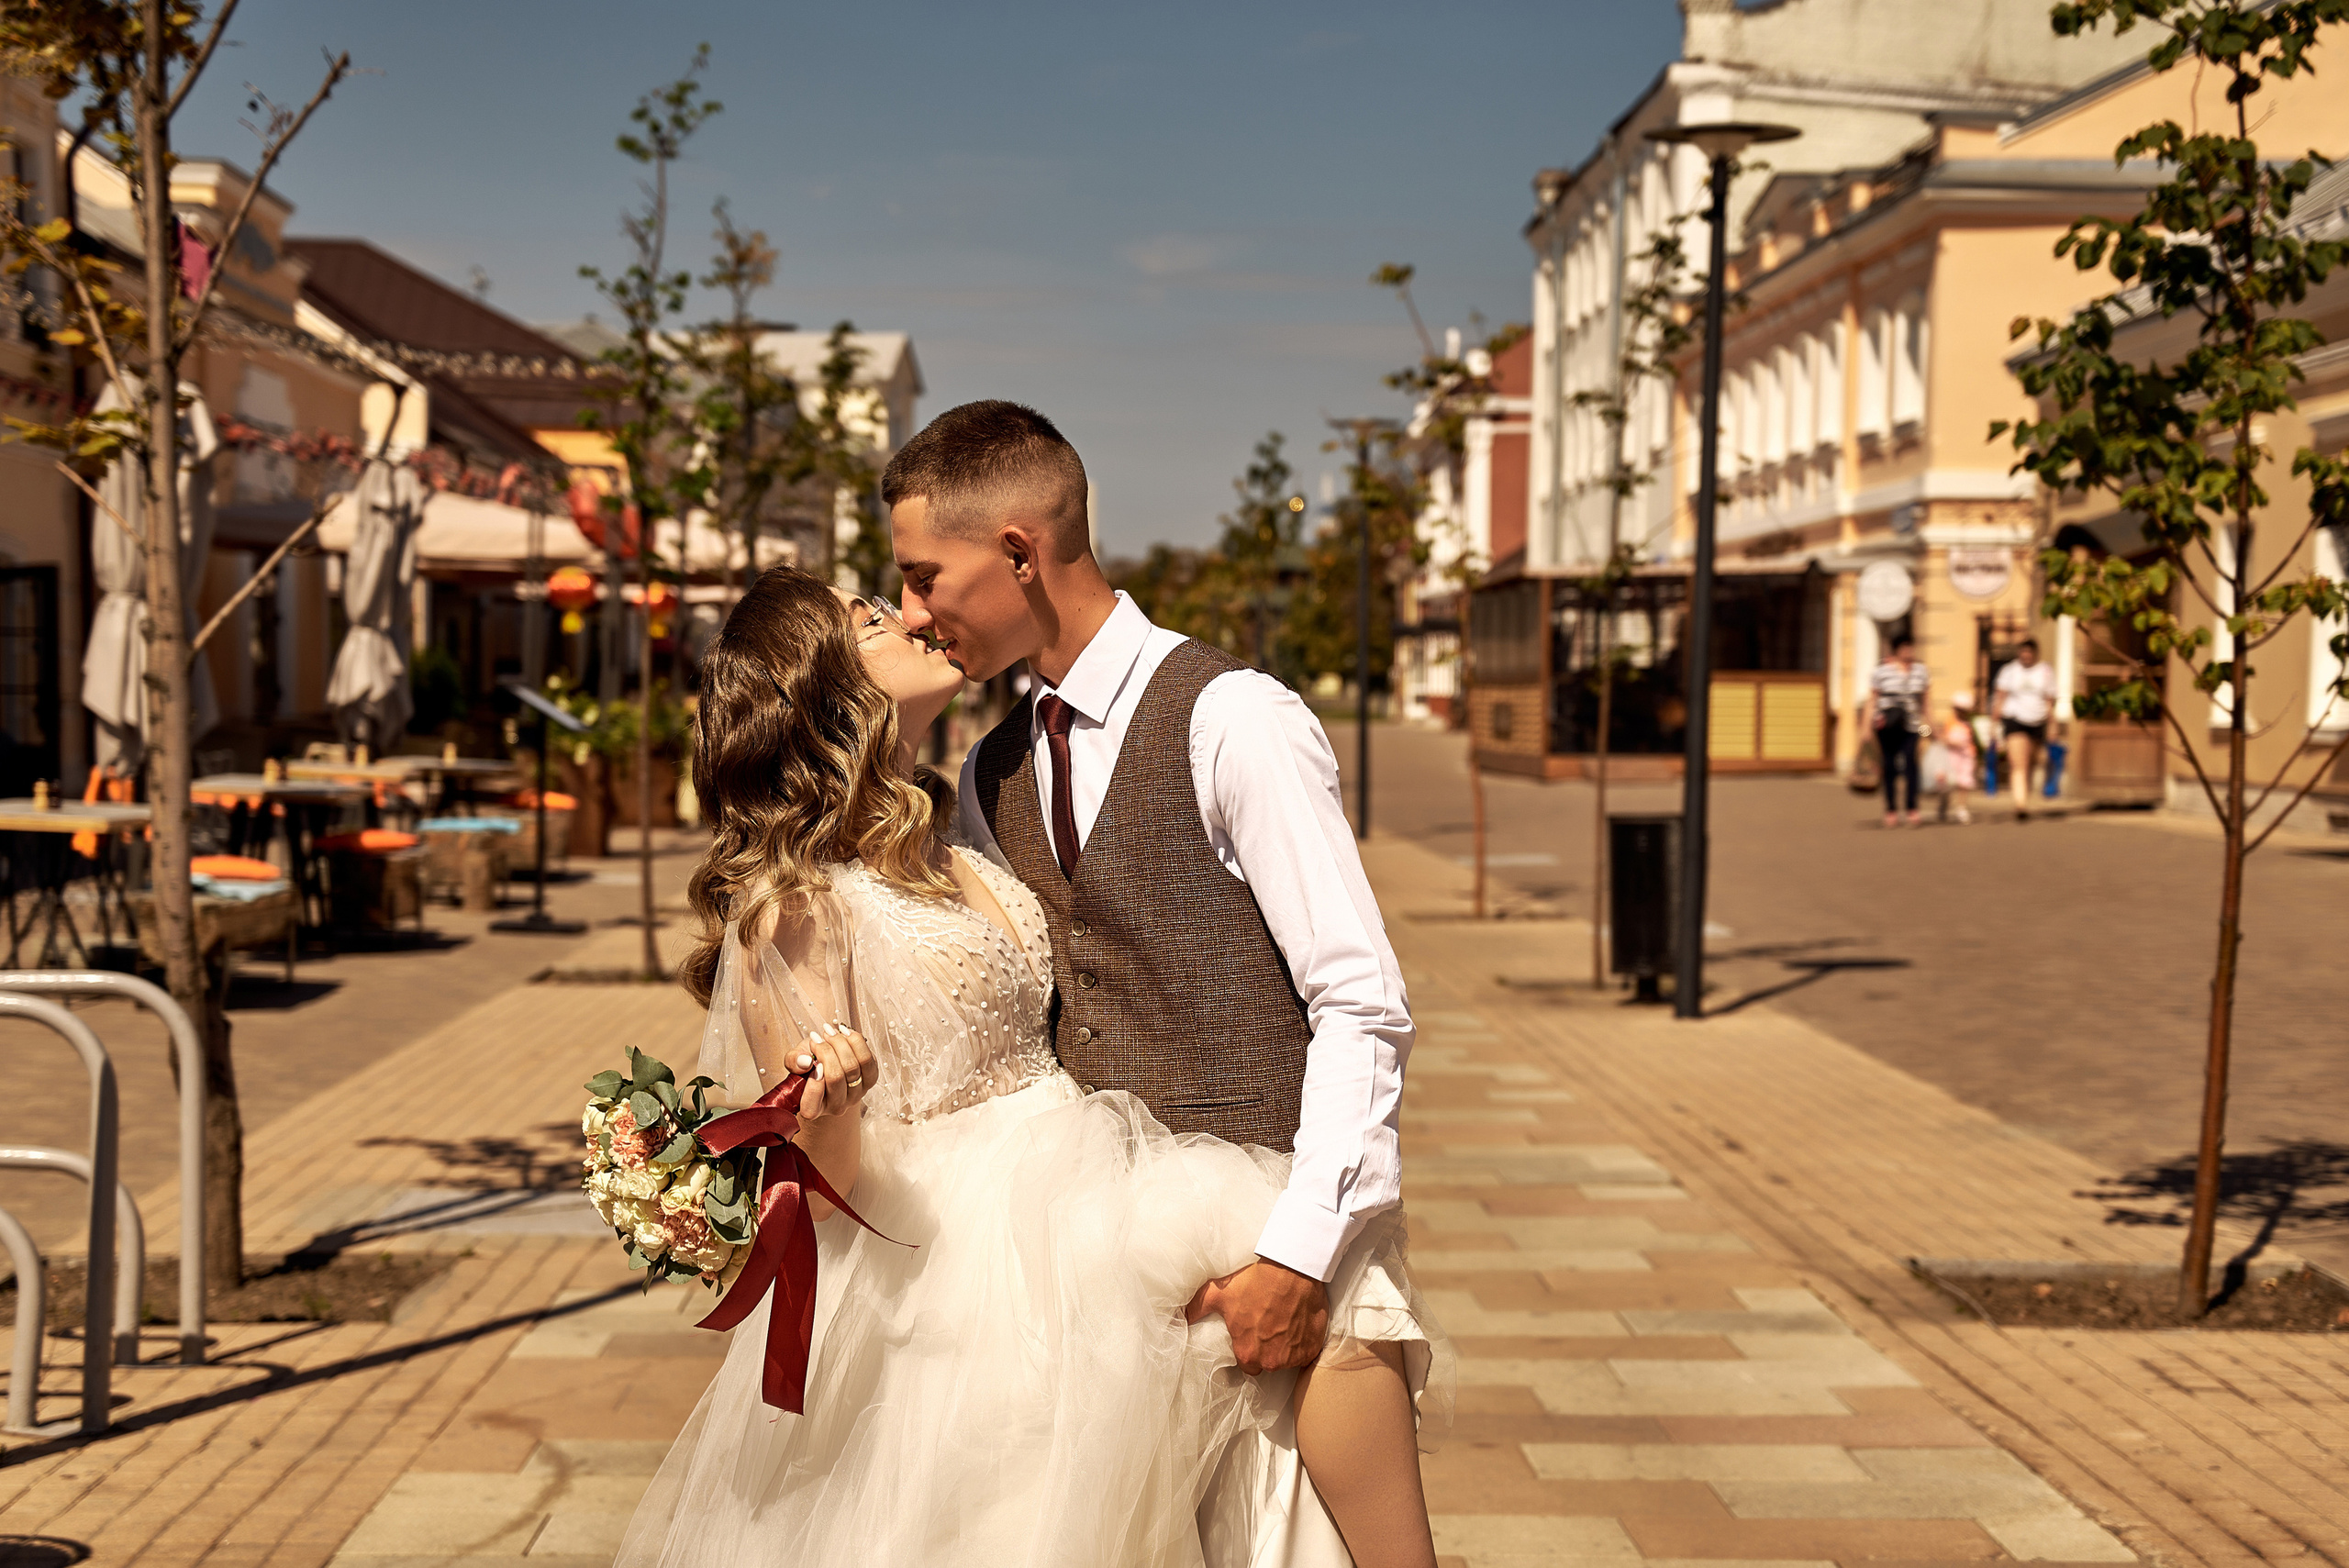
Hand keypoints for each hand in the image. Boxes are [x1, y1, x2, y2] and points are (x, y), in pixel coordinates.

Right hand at [790, 1024, 876, 1120]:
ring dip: (840, 1043)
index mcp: (814, 1108)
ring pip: (853, 1067)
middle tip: (816, 1038)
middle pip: (836, 1077)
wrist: (829, 1060)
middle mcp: (837, 1106)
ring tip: (829, 1033)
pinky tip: (844, 1033)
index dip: (813, 1086)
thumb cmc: (810, 1063)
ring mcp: (856, 1094)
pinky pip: (868, 1059)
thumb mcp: (795, 1060)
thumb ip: (793, 1061)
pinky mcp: (871, 1080)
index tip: (811, 1062)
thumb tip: (806, 1061)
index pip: (811, 1107)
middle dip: (825, 1051)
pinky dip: (855, 1042)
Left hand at [1185, 1259, 1329, 1374]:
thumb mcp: (1219, 1292)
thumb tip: (1180, 1318)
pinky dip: (1303, 1343)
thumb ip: (1197, 1308)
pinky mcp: (1312, 1348)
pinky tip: (1298, 1325)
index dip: (1247, 1349)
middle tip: (1268, 1326)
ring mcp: (1294, 1356)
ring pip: (1287, 1360)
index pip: (1246, 1364)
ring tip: (1284, 1323)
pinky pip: (1306, 1354)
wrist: (1293, 1268)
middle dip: (1266, 1350)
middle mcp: (1271, 1361)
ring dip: (1285, 1347)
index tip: (1251, 1334)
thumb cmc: (1255, 1281)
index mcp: (1247, 1353)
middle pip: (1267, 1363)